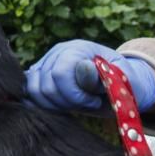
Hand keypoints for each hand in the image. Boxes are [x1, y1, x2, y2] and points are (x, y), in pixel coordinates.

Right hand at [25, 39, 154, 111]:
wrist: (120, 84)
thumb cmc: (124, 84)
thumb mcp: (120, 81)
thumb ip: (100, 76)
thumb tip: (82, 67)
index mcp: (78, 48)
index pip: (60, 75)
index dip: (75, 95)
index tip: (94, 101)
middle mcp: (58, 52)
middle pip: (45, 85)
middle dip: (66, 102)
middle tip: (87, 104)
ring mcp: (46, 62)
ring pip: (33, 90)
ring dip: (54, 105)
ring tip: (74, 105)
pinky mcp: (40, 75)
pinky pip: (30, 92)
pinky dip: (43, 104)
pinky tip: (62, 106)